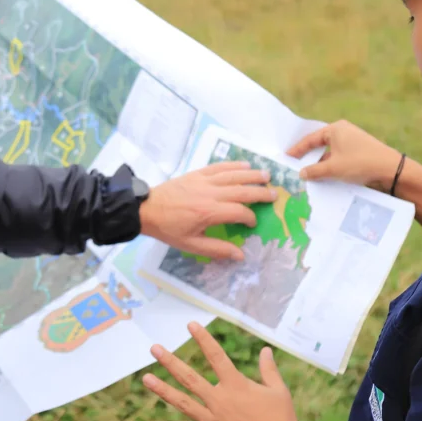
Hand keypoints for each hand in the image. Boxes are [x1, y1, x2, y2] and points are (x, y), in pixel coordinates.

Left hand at [140, 161, 276, 259]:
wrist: (146, 209)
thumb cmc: (168, 229)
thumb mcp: (191, 245)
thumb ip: (216, 249)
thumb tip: (240, 255)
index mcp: (209, 212)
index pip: (239, 212)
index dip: (250, 218)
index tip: (252, 224)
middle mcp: (210, 193)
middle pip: (242, 190)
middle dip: (260, 193)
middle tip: (275, 195)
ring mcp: (204, 180)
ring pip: (233, 175)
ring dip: (252, 175)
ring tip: (267, 176)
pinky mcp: (197, 173)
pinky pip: (219, 167)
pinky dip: (233, 165)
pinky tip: (245, 165)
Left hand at [145, 322, 302, 420]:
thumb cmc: (282, 420)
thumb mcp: (279, 391)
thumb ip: (269, 370)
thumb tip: (265, 350)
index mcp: (236, 386)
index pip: (216, 356)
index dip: (203, 339)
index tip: (190, 325)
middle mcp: (219, 401)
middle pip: (189, 378)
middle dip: (170, 362)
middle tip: (154, 348)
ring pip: (182, 403)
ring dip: (163, 390)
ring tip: (146, 378)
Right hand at [287, 120, 401, 189]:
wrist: (390, 170)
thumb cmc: (359, 163)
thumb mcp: (333, 168)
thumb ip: (314, 171)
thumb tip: (301, 174)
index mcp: (335, 129)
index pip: (310, 139)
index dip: (297, 149)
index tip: (287, 157)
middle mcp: (343, 132)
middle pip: (320, 145)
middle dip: (309, 157)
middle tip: (296, 166)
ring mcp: (352, 141)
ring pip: (330, 153)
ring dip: (321, 165)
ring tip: (310, 176)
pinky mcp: (359, 152)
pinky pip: (339, 158)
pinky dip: (332, 167)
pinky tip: (326, 178)